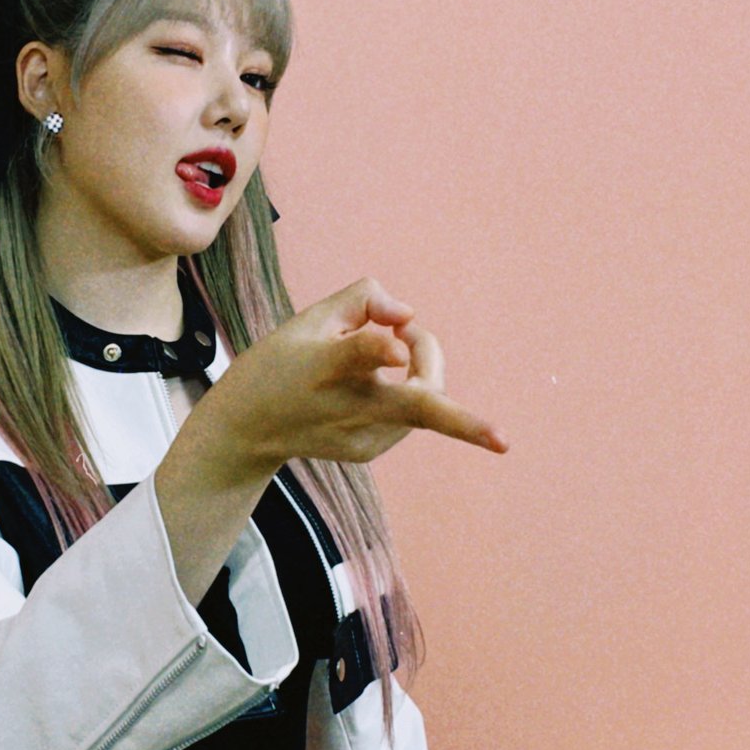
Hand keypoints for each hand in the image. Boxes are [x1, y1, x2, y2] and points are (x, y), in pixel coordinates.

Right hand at [201, 276, 509, 474]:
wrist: (247, 430)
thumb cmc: (281, 363)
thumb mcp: (308, 318)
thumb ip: (365, 299)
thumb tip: (409, 317)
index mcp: (323, 367)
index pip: (354, 354)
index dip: (376, 346)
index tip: (395, 348)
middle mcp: (347, 406)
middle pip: (416, 409)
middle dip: (464, 425)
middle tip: (503, 441)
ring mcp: (362, 435)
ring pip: (423, 395)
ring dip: (422, 364)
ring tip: (390, 347)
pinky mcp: (369, 450)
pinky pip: (409, 411)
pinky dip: (405, 387)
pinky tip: (372, 382)